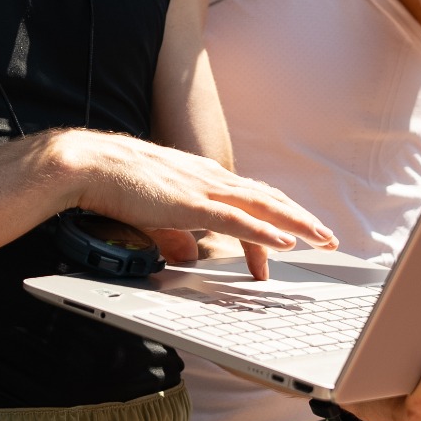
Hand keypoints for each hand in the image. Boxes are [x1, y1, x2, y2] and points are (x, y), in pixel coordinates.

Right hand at [54, 131, 334, 278]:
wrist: (91, 164)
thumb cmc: (117, 185)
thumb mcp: (154, 215)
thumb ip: (174, 236)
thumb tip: (187, 256)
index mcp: (204, 178)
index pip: (251, 199)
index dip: (276, 220)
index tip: (291, 242)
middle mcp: (211, 179)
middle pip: (269, 199)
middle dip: (302, 219)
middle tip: (328, 238)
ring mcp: (203, 189)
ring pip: (263, 207)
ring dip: (297, 225)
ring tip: (322, 239)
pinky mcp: (191, 202)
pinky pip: (237, 219)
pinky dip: (265, 232)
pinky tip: (285, 243)